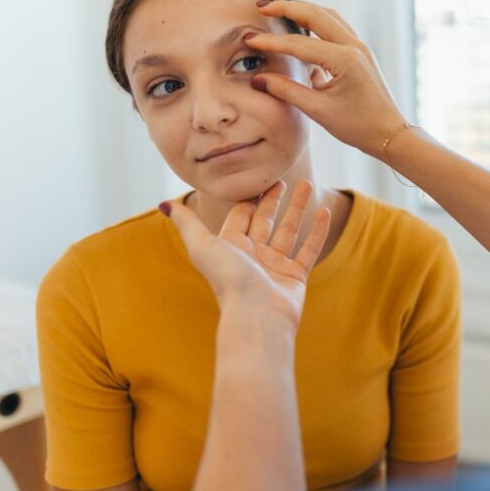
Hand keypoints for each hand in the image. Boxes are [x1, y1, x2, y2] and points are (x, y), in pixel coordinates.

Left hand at [160, 180, 330, 327]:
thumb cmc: (228, 280)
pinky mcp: (295, 275)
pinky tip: (324, 212)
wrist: (257, 314)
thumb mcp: (202, 246)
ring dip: (297, 208)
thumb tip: (164, 203)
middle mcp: (253, 255)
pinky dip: (317, 230)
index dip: (248, 197)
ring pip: (289, 230)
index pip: (240, 215)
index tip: (257, 177)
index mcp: (231, 247)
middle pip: (265, 221)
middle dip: (273, 200)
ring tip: (307, 184)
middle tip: (282, 178)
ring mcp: (275, 265)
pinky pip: (309, 248)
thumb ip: (187, 223)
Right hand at [246, 0, 408, 157]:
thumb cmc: (358, 126)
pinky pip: (337, 27)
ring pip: (328, 16)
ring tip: (278, 9)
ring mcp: (360, 47)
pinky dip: (317, 21)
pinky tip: (302, 26)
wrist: (390, 134)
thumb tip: (259, 79)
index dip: (271, 42)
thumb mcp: (319, 111)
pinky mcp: (361, 52)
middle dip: (286, 7)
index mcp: (344, 60)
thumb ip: (287, 91)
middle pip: (316, 14)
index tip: (249, 39)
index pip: (299, 44)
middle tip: (261, 6)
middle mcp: (354, 47)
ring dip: (303, 10)